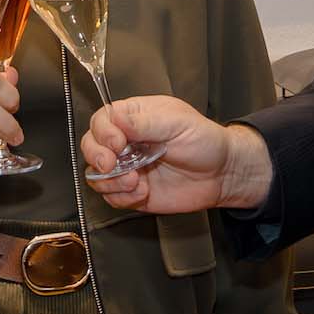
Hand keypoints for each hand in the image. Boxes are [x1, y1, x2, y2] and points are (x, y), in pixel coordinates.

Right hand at [82, 96, 268, 212]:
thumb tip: (116, 116)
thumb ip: (145, 122)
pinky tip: (142, 192)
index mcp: (135, 117)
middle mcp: (126, 142)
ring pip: (96, 175)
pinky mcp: (132, 192)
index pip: (102, 119)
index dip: (104, 132)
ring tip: (135, 181)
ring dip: (110, 181)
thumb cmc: (205, 141)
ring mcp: (127, 168)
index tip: (118, 143)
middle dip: (97, 156)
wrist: (222, 175)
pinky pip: (111, 197)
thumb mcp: (178, 124)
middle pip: (91, 146)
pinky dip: (122, 197)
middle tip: (113, 164)